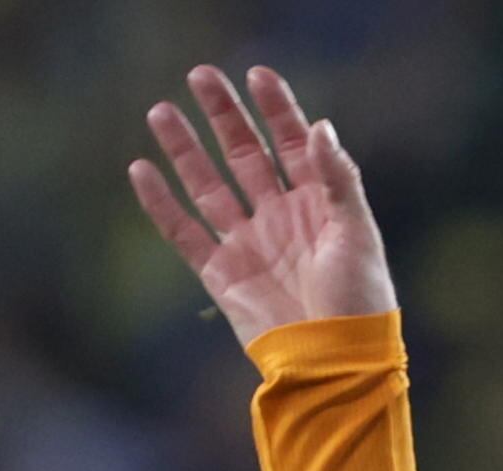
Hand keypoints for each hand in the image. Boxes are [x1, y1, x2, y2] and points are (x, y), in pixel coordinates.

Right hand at [131, 64, 393, 345]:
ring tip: (161, 111)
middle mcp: (280, 219)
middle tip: (200, 76)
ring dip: (185, 150)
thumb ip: (337, 180)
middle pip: (244, 155)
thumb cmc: (360, 303)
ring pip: (209, 186)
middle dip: (223, 116)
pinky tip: (142, 169)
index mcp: (318, 206)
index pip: (292, 145)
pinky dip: (161, 203)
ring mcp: (249, 245)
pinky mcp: (222, 274)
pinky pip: (184, 232)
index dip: (276, 109)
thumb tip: (319, 126)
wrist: (337, 364)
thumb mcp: (357, 236)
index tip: (257, 74)